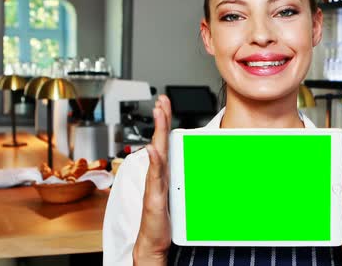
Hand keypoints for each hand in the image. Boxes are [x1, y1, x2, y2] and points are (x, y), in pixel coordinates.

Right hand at [133, 95, 171, 265]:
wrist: (153, 240)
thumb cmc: (163, 217)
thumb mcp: (175, 193)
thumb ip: (178, 177)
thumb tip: (188, 163)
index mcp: (163, 171)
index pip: (164, 141)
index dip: (164, 122)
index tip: (165, 104)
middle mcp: (157, 174)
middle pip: (159, 140)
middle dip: (161, 118)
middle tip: (161, 100)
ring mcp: (154, 183)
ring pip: (157, 152)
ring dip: (158, 131)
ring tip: (159, 113)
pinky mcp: (154, 195)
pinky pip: (155, 175)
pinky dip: (154, 161)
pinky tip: (153, 149)